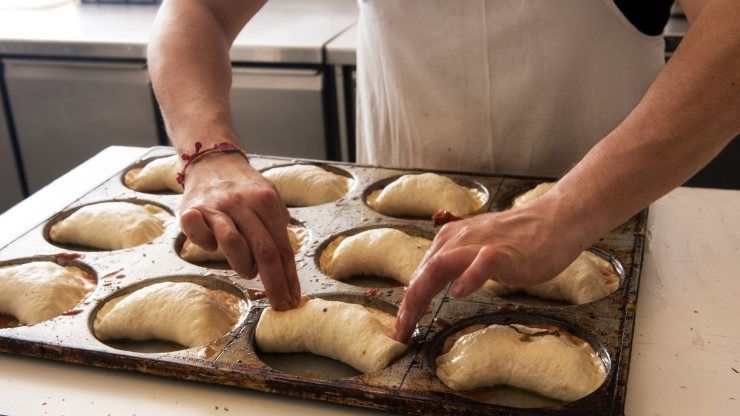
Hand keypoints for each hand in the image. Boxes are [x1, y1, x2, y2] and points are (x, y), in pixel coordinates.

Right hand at [178, 152, 299, 310]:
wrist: (212, 160)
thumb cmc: (244, 189)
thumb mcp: (269, 201)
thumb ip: (277, 229)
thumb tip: (287, 268)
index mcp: (266, 201)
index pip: (283, 247)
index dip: (289, 277)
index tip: (293, 300)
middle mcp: (242, 202)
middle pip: (264, 250)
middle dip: (274, 283)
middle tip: (279, 304)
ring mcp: (216, 206)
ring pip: (234, 245)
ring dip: (243, 265)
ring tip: (247, 269)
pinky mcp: (191, 210)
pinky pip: (200, 237)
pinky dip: (207, 246)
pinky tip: (212, 244)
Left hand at [391, 202, 583, 342]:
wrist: (554, 220)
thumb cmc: (518, 241)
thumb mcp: (477, 250)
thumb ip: (455, 264)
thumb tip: (433, 285)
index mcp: (449, 240)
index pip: (421, 274)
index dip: (407, 303)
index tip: (400, 330)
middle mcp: (458, 239)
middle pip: (424, 273)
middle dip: (407, 305)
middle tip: (399, 334)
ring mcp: (480, 244)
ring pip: (441, 266)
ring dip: (422, 294)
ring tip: (413, 320)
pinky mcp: (503, 252)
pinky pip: (482, 262)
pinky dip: (469, 277)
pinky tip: (459, 293)